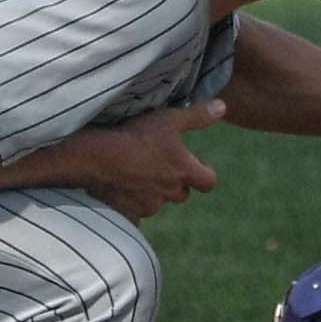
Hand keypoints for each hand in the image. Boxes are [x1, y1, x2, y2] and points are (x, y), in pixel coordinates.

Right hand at [75, 98, 223, 220]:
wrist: (97, 158)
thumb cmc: (136, 136)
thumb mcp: (169, 119)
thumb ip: (198, 116)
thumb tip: (223, 106)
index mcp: (185, 172)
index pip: (209, 182)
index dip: (205, 173)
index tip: (195, 163)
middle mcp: (171, 192)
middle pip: (182, 194)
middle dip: (176, 183)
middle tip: (161, 165)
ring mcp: (149, 205)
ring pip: (158, 202)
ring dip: (153, 192)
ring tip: (136, 172)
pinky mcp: (129, 213)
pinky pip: (135, 214)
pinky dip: (131, 205)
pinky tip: (120, 193)